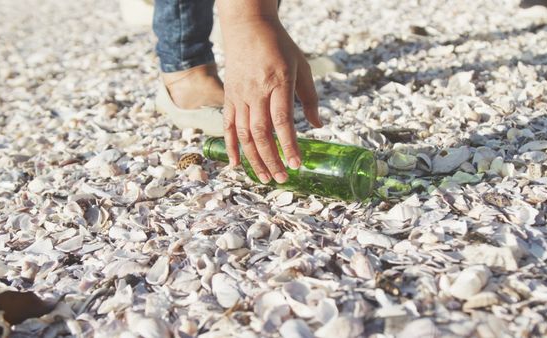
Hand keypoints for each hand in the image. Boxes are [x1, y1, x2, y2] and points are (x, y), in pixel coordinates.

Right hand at [220, 16, 321, 183]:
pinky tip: (237, 165)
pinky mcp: (229, 96)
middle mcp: (256, 91)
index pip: (282, 121)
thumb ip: (310, 98)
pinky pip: (227, 125)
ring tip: (265, 177)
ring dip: (254, 159)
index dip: (289, 145)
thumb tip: (318, 126)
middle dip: (272, 159)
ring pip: (243, 133)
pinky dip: (231, 146)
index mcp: (278, 83)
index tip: (297, 164)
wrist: (248, 26)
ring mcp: (240, 95)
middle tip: (282, 178)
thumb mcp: (302, 67)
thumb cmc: (279, 47)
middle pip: (261, 132)